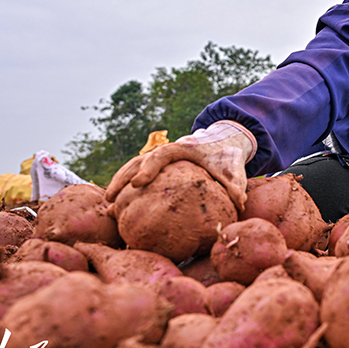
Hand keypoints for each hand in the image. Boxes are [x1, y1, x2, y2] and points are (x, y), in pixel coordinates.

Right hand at [105, 120, 255, 211]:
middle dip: (123, 178)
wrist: (224, 142)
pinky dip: (126, 186)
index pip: (160, 155)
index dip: (148, 168)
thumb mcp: (234, 168)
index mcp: (182, 148)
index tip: (137, 184)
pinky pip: (137, 173)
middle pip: (138, 160)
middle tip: (111, 198)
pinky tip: (117, 204)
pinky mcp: (158, 166)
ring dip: (119, 182)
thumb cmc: (227, 156)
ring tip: (107, 204)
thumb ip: (236, 184)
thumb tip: (240, 203)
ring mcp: (160, 157)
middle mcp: (166, 151)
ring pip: (132, 166)